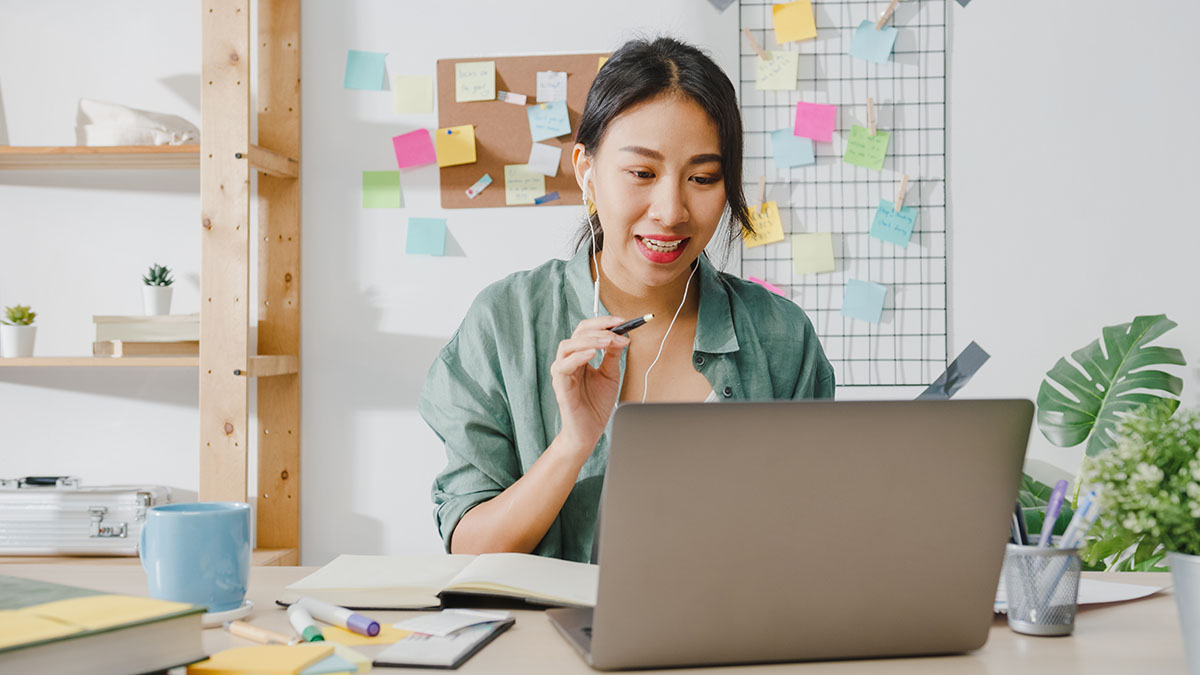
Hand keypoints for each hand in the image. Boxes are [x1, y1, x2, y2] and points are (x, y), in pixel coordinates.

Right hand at [550, 316, 629, 459]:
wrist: (589, 432)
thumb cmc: (596, 404)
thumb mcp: (610, 375)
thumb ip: (612, 355)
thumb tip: (621, 337)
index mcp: (580, 355)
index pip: (587, 330)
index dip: (604, 323)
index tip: (623, 321)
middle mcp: (569, 360)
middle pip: (578, 332)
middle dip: (600, 328)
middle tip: (619, 331)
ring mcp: (562, 372)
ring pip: (569, 345)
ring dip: (591, 340)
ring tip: (608, 341)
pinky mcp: (560, 385)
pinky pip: (563, 366)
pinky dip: (578, 357)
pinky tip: (593, 354)